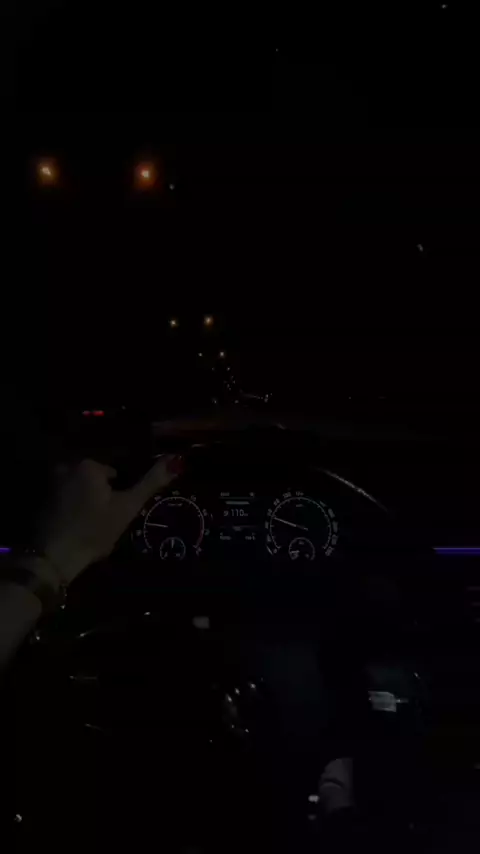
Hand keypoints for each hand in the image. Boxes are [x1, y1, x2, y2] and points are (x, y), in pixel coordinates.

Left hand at [36, 456, 182, 585]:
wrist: (55, 557)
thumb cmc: (95, 530)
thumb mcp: (127, 507)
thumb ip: (151, 482)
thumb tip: (176, 460)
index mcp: (88, 465)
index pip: (115, 473)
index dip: (121, 494)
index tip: (119, 513)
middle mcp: (66, 467)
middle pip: (96, 480)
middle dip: (104, 496)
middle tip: (108, 521)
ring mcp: (51, 485)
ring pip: (82, 491)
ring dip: (90, 504)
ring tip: (95, 527)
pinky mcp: (43, 502)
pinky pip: (68, 501)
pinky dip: (75, 511)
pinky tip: (79, 528)